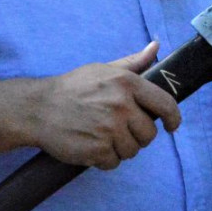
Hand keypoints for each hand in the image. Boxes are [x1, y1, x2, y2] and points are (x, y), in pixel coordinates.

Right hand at [28, 42, 181, 170]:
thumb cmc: (72, 87)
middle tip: (119, 130)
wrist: (38, 108)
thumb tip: (157, 47)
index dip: (173, 118)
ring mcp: (109, 129)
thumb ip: (133, 62)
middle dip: (137, 136)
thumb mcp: (103, 69)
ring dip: (120, 149)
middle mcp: (121, 105)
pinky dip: (105, 159)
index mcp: (127, 83)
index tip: (172, 126)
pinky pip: (114, 162)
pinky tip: (92, 146)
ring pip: (132, 150)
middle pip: (149, 133)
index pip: (165, 104)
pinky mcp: (97, 149)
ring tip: (103, 137)